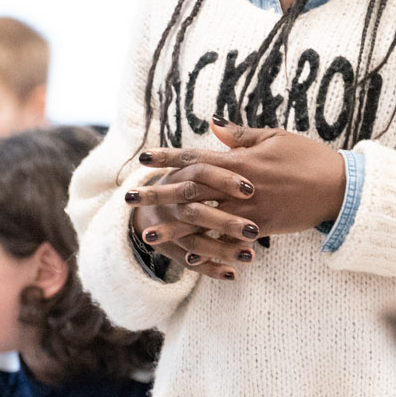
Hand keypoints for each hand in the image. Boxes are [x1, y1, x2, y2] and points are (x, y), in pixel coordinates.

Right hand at [125, 158, 256, 281]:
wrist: (142, 204)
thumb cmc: (185, 179)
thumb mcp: (198, 158)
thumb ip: (213, 145)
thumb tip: (217, 122)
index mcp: (182, 174)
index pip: (201, 172)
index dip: (223, 180)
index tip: (250, 189)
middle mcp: (173, 201)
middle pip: (195, 210)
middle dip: (223, 222)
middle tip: (253, 230)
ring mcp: (170, 226)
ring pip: (193, 241)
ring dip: (221, 249)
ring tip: (250, 256)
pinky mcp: (172, 248)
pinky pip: (190, 261)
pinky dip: (211, 269)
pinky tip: (233, 274)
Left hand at [135, 121, 347, 235]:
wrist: (341, 187)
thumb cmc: (309, 157)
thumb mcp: (275, 137)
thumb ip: (241, 136)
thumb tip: (213, 125)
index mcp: (240, 160)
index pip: (196, 157)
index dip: (168, 157)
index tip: (143, 158)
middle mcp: (239, 186)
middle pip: (190, 190)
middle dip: (158, 193)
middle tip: (129, 198)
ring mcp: (249, 210)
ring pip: (203, 220)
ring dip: (173, 228)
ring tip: (147, 235)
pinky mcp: (262, 229)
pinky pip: (228, 240)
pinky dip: (208, 246)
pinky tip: (187, 254)